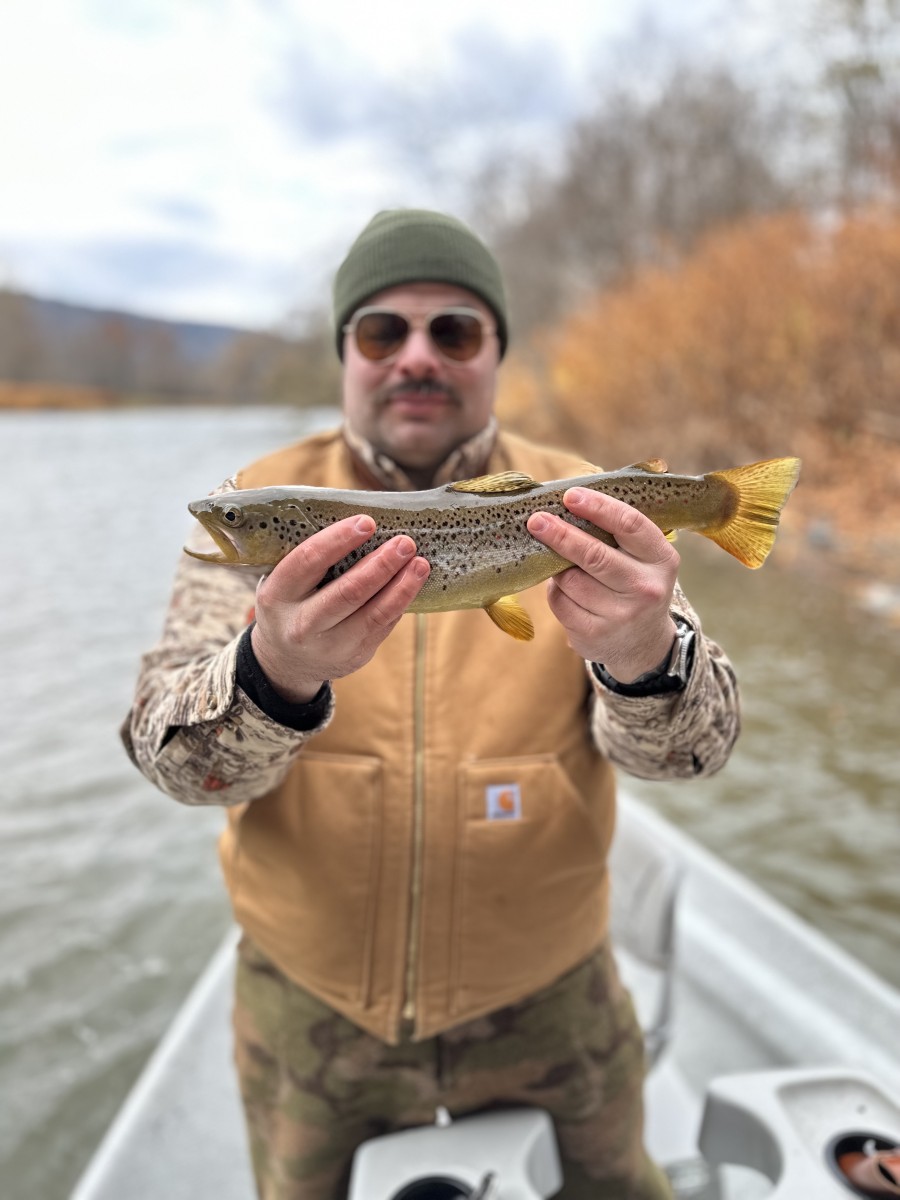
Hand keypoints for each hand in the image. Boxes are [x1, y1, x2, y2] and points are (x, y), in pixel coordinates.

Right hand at [250, 515, 429, 702]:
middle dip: (381, 565)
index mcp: (278, 595)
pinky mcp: (354, 656)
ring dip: (402, 587)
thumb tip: (364, 525)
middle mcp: (301, 624)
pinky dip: (400, 602)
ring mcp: (329, 646)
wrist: (285, 661)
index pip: (309, 561)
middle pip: (348, 592)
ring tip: (420, 564)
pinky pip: (383, 626)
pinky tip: (412, 584)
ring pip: (374, 614)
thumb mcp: (285, 584)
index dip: (339, 539)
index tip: (367, 522)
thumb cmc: (291, 605)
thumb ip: (313, 560)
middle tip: (405, 543)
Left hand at [527, 488, 679, 681]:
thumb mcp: (643, 559)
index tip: (570, 496)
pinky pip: (560, 602)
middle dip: (561, 534)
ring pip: (571, 579)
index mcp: (662, 559)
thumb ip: (616, 533)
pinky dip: (555, 591)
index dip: (598, 507)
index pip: (630, 525)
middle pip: (595, 555)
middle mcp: (646, 588)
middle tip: (537, 520)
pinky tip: (564, 589)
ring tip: (560, 564)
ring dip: (558, 568)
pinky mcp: (595, 634)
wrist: (642, 644)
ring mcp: (621, 615)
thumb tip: (566, 504)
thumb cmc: (634, 585)